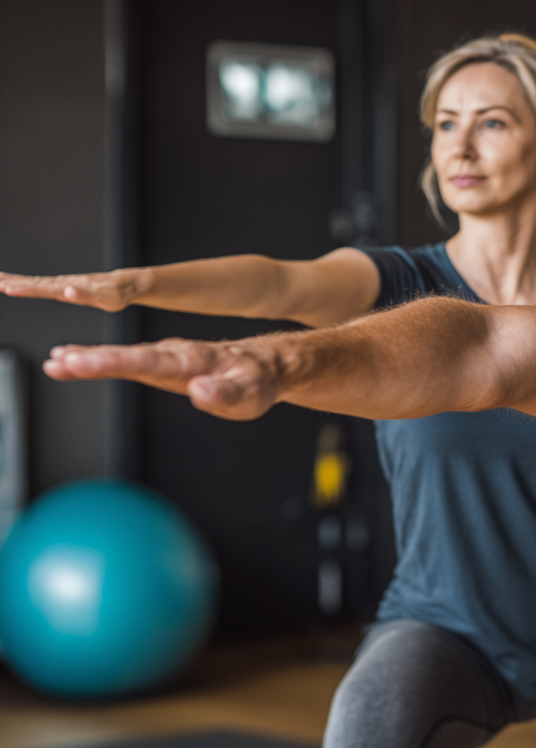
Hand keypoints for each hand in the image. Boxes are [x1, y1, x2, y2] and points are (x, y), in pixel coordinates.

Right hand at [0, 269, 149, 311]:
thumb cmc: (117, 294)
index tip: (7, 288)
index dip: (26, 289)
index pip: (44, 288)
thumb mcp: (105, 297)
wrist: (125, 286)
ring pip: (35, 283)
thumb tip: (68, 290)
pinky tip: (12, 284)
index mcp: (70, 287)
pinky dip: (25, 284)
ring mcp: (63, 285)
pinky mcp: (64, 287)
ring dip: (15, 282)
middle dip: (14, 283)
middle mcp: (64, 284)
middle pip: (35, 284)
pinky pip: (41, 285)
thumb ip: (86, 294)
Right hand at [43, 337, 282, 419]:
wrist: (268, 364)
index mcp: (194, 360)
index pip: (149, 361)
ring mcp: (169, 357)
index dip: (114, 363)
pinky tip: (74, 360)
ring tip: (56, 362)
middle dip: (93, 360)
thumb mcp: (249, 394)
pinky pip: (129, 359)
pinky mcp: (165, 363)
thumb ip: (224, 394)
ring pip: (125, 356)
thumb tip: (199, 390)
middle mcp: (177, 354)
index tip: (83, 363)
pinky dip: (100, 359)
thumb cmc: (258, 381)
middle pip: (130, 357)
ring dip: (90, 358)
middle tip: (57, 363)